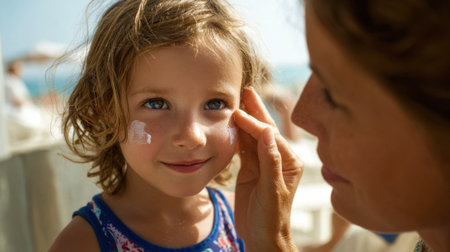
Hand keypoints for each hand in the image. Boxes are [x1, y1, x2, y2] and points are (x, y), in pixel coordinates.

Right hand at [233, 87, 302, 251]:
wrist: (262, 236)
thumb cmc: (271, 218)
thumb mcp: (272, 191)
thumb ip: (270, 162)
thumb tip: (267, 132)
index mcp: (289, 161)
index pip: (270, 136)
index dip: (254, 123)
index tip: (238, 113)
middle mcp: (277, 158)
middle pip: (264, 130)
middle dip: (255, 110)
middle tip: (246, 90)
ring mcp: (263, 162)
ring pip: (252, 136)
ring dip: (244, 120)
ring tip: (237, 101)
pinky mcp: (250, 169)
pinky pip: (243, 148)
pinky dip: (237, 135)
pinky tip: (231, 124)